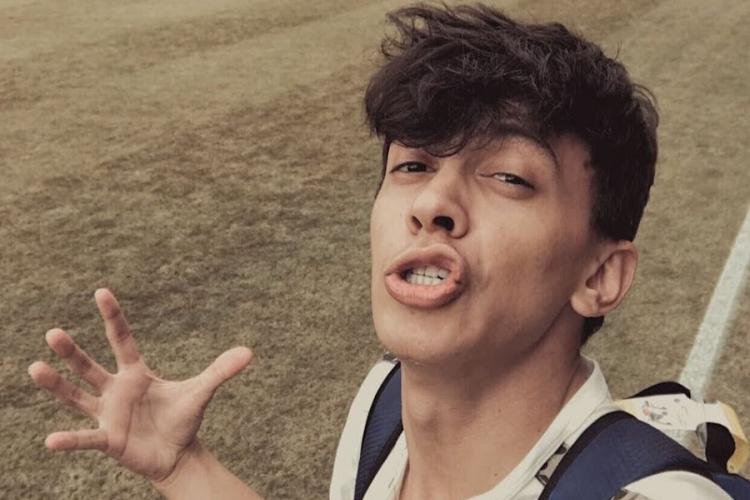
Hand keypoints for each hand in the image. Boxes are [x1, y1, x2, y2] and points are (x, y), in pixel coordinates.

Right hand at [28, 288, 253, 481]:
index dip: (113, 317)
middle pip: (90, 366)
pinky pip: (85, 438)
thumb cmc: (183, 419)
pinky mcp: (107, 439)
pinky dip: (70, 439)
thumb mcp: (201, 392)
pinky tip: (50, 440)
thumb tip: (250, 352)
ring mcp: (108, 414)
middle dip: (72, 351)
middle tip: (53, 332)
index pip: (123, 340)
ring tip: (34, 368)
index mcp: (136, 373)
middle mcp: (116, 389)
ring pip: (77, 396)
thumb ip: (220, 371)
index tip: (101, 291)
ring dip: (56, 385)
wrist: (176, 454)